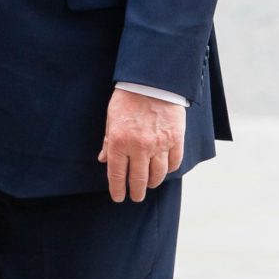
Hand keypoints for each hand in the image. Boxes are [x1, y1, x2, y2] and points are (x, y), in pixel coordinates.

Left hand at [97, 88, 184, 202]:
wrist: (152, 81)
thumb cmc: (128, 99)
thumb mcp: (111, 118)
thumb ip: (108, 141)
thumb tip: (103, 160)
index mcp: (119, 142)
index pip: (117, 175)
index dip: (118, 190)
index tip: (119, 197)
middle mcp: (139, 147)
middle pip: (139, 179)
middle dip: (137, 192)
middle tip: (136, 197)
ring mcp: (159, 144)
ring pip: (158, 174)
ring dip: (153, 183)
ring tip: (150, 184)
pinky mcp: (175, 139)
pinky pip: (174, 162)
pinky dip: (170, 169)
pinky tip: (165, 170)